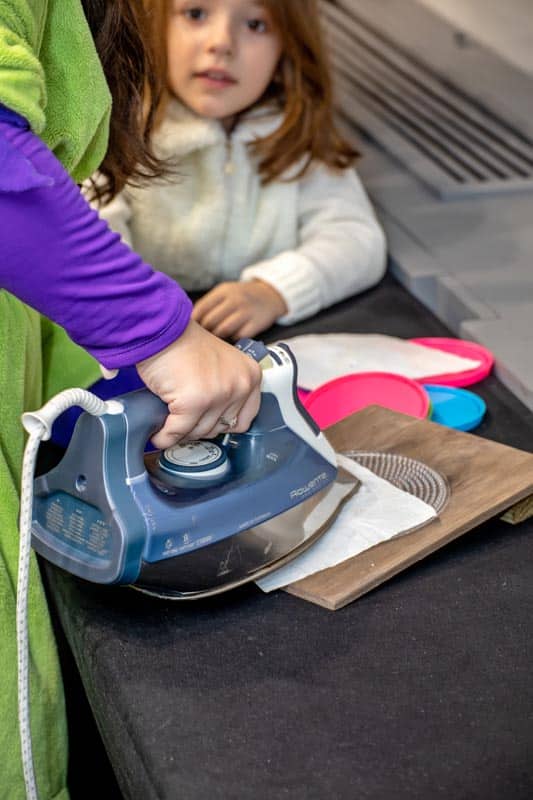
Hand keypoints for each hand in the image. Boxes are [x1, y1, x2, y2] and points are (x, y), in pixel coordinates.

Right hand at [136, 319, 261, 447]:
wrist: (162, 330)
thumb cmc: (184, 344)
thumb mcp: (221, 364)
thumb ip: (227, 388)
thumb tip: (215, 423)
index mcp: (249, 376)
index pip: (244, 420)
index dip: (222, 425)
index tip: (208, 423)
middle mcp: (239, 386)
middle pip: (220, 428)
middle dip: (199, 427)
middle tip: (184, 420)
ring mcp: (218, 394)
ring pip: (199, 432)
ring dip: (181, 432)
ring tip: (170, 423)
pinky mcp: (194, 402)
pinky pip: (178, 431)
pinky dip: (165, 437)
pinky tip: (159, 434)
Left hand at [191, 280, 287, 339]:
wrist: (270, 296)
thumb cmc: (241, 296)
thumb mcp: (224, 292)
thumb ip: (208, 303)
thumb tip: (189, 321)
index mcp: (223, 291)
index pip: (201, 309)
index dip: (194, 321)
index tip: (192, 328)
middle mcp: (235, 300)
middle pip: (210, 321)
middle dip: (204, 331)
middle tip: (203, 336)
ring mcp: (246, 312)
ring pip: (222, 330)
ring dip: (217, 336)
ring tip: (216, 337)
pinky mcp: (256, 324)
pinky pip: (238, 336)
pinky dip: (232, 338)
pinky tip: (232, 336)